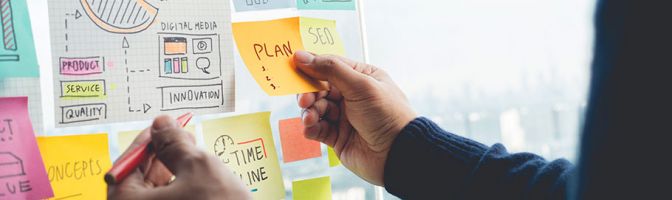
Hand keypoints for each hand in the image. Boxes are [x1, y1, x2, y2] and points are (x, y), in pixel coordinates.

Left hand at [108, 116, 250, 199]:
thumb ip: (174, 142)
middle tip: (179, 138)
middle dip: (159, 157)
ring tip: (192, 155)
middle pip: (138, 183)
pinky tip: (197, 178)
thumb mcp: (198, 165)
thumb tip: (161, 124)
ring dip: (171, 172)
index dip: (145, 142)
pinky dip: (179, 191)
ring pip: (155, 195)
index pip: (126, 167)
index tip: (160, 128)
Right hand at [295, 51, 416, 185]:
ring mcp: (344, 117)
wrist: (398, 153)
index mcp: (361, 78)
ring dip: (309, 112)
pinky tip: (311, 128)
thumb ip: (330, 69)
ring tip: (311, 118)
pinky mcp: (338, 137)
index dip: (312, 65)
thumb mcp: (360, 85)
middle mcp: (352, 95)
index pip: (331, 65)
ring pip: (316, 108)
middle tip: (305, 99)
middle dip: (309, 93)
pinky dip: (311, 128)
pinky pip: (317, 129)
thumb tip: (301, 56)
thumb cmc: (387, 114)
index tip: (293, 65)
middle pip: (319, 88)